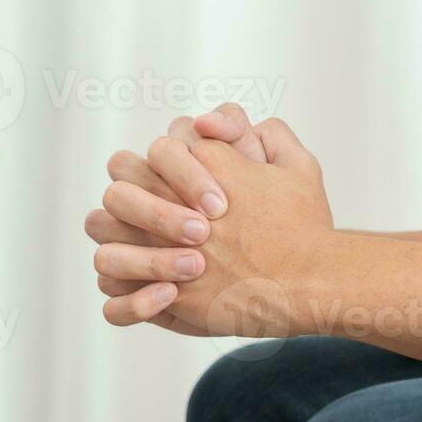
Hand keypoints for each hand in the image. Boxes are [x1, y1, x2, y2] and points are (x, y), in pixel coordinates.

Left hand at [94, 120, 335, 335]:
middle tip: (141, 212)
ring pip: (104, 236)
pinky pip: (117, 291)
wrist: (316, 284)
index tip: (181, 187)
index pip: (157, 149)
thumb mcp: (299, 166)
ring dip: (117, 240)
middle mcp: (181, 206)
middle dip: (127, 194)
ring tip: (136, 250)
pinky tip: (148, 289)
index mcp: (208, 166)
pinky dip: (125, 292)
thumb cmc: (307, 226)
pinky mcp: (173, 295)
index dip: (164, 165)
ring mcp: (171, 252)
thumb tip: (219, 126)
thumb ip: (268, 135)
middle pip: (119, 184)